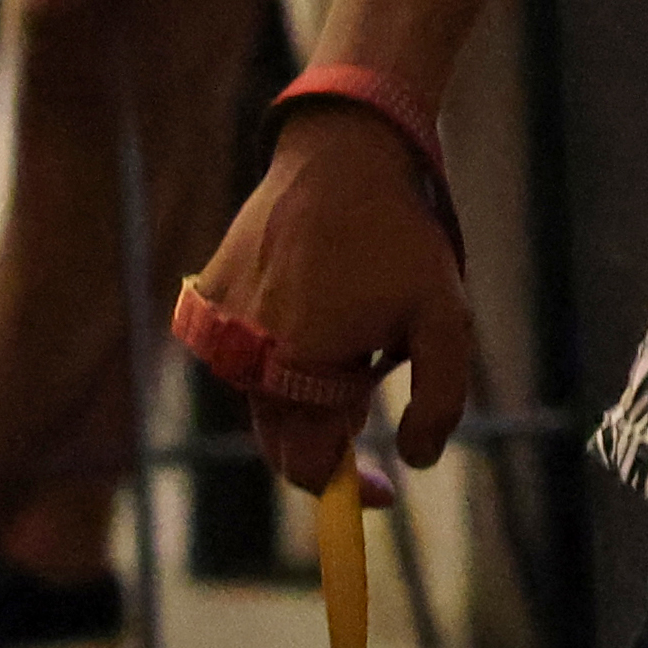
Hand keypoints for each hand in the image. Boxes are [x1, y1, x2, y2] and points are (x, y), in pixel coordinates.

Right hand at [175, 106, 478, 492]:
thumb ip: (439, 400)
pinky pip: (243, 351)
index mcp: (300, 371)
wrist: (339, 155)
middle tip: (372, 399)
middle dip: (330, 436)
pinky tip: (316, 301)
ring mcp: (217, 331)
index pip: (308, 467)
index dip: (346, 489)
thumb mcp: (445, 318)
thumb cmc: (398, 237)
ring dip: (305, 386)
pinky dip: (278, 348)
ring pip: (264, 395)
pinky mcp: (203, 302)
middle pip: (283, 438)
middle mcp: (245, 361)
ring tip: (352, 326)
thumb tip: (416, 463)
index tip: (384, 492)